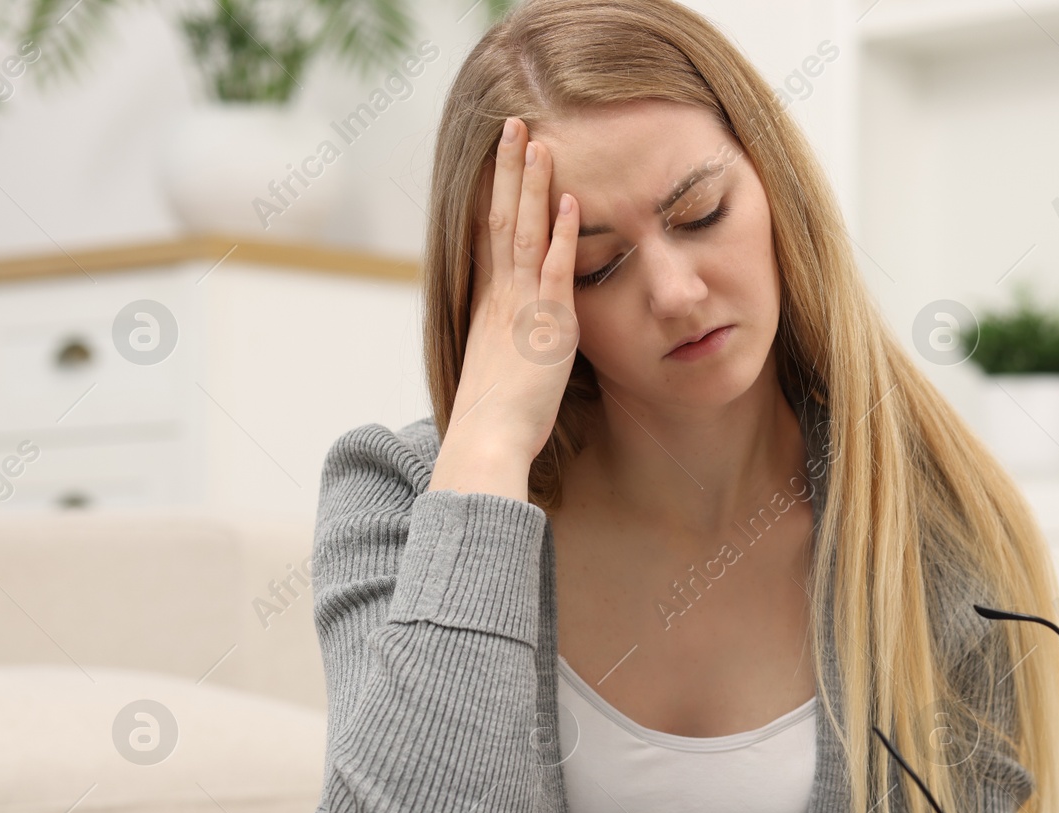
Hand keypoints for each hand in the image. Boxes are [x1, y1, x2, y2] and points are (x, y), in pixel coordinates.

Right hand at [431, 116, 581, 489]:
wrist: (486, 441)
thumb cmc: (495, 421)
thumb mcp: (500, 372)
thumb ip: (510, 347)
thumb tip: (516, 345)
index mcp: (489, 305)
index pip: (492, 236)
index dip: (497, 193)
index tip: (501, 160)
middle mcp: (500, 297)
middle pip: (502, 218)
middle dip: (508, 170)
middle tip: (513, 125)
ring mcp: (522, 306)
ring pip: (525, 231)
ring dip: (533, 184)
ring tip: (537, 140)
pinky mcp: (547, 325)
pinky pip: (556, 270)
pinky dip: (564, 234)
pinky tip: (572, 200)